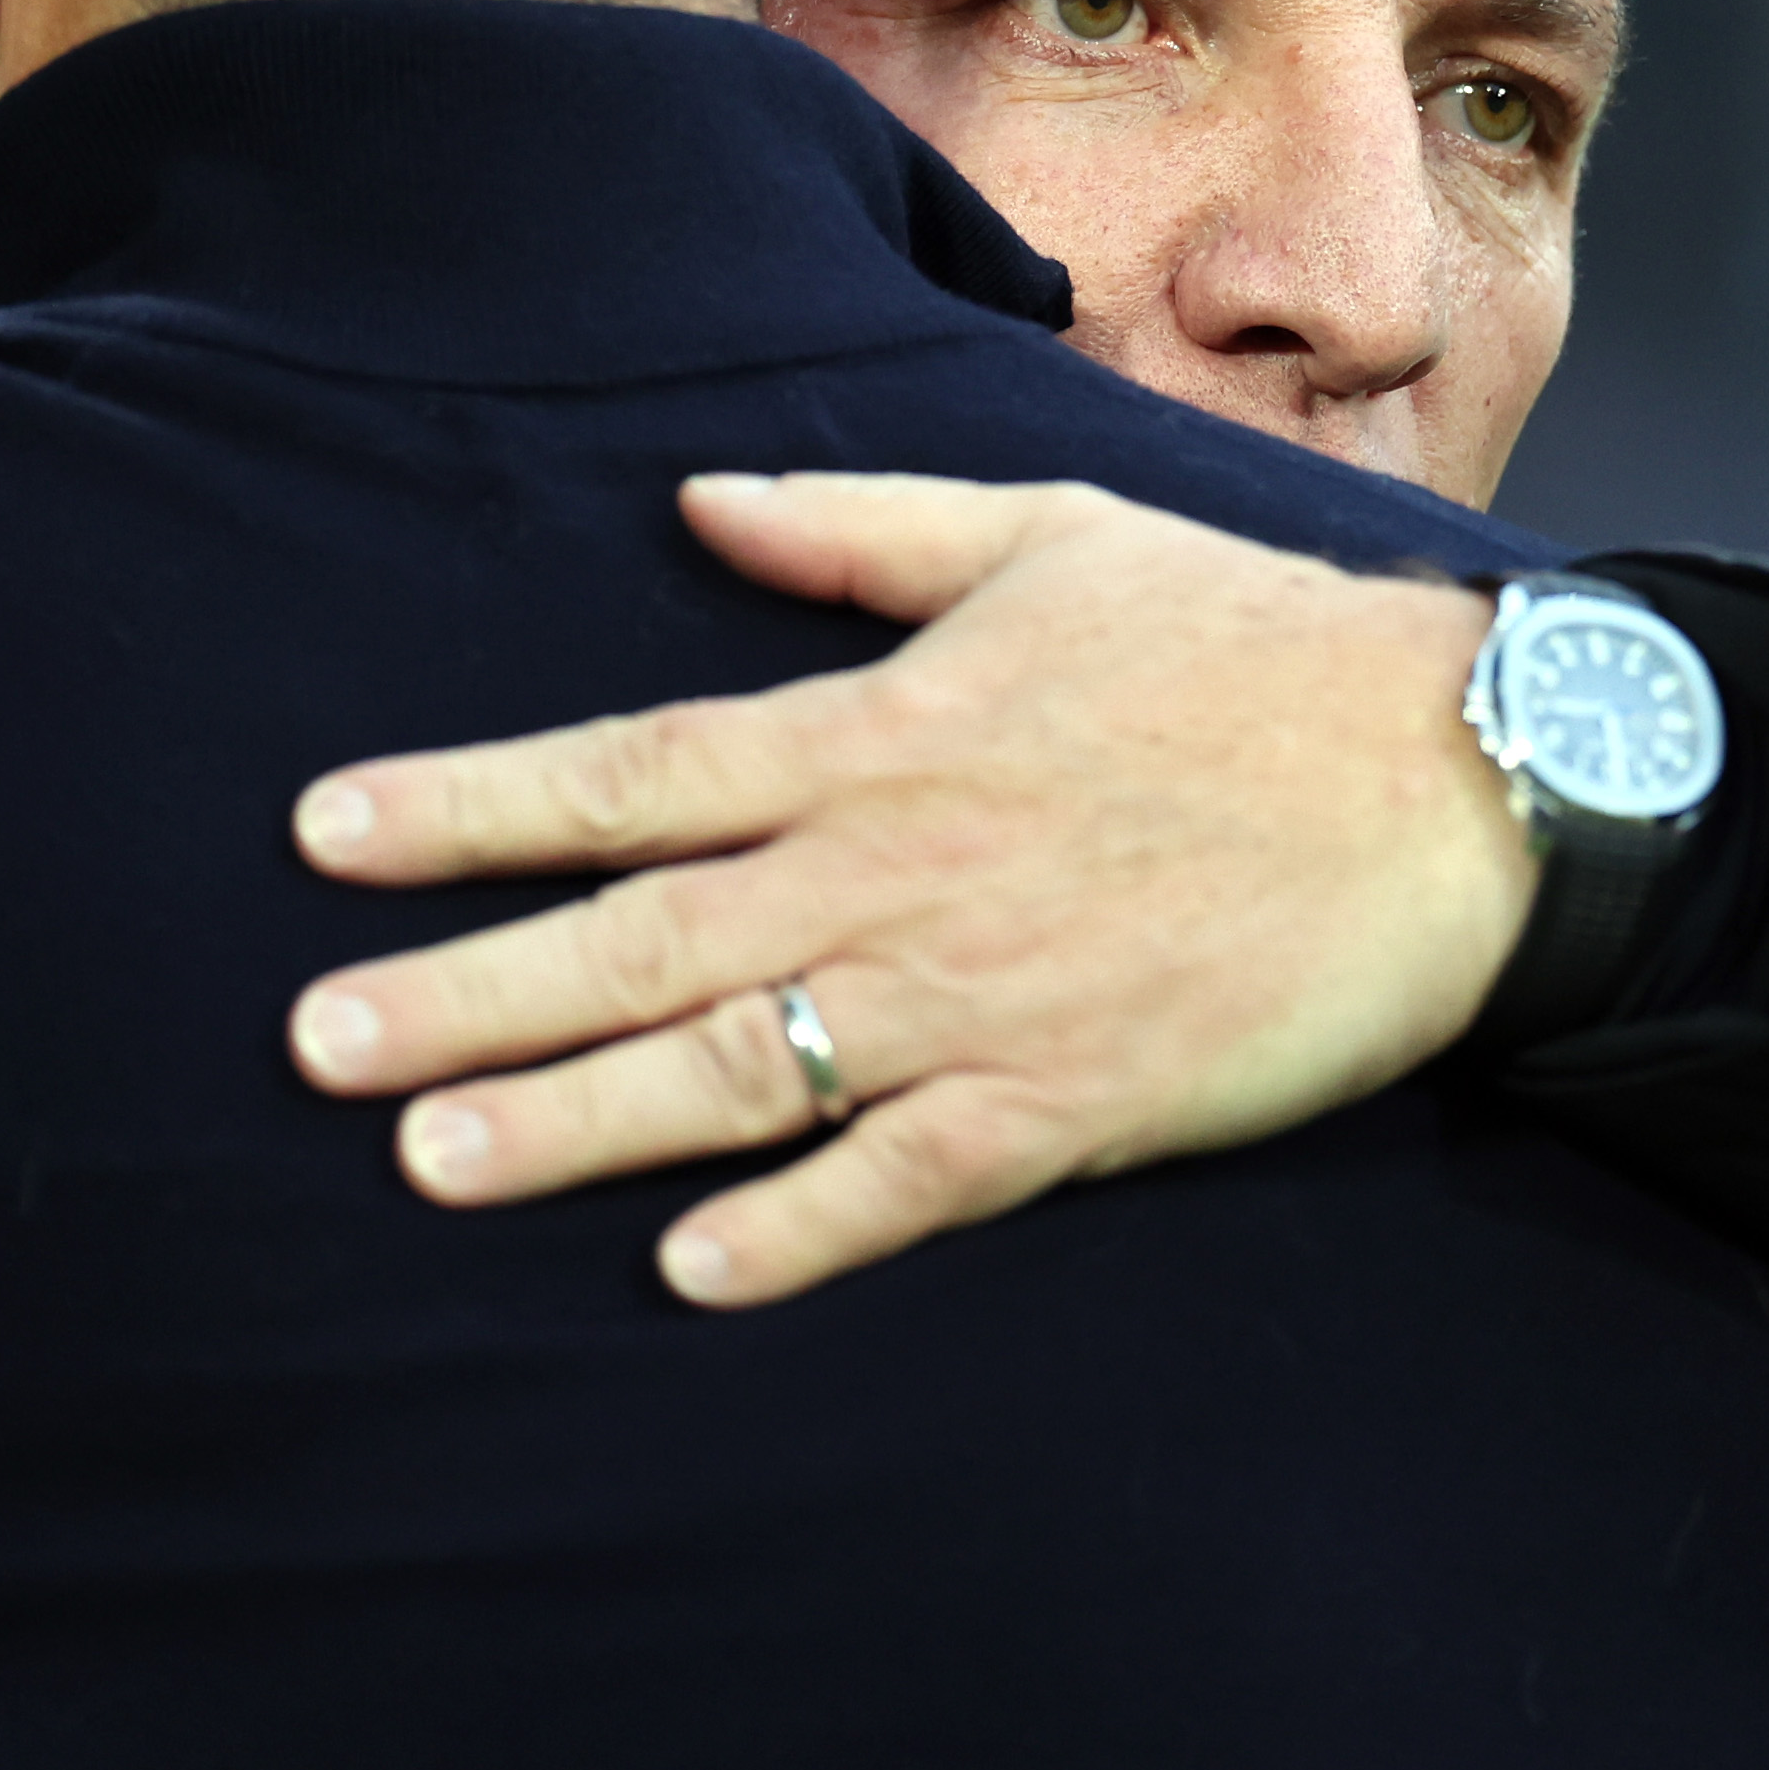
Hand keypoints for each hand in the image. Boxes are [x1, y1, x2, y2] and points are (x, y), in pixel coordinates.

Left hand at [284, 472, 1535, 1307]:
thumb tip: (696, 497)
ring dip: (577, 1119)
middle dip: (465, 990)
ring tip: (427, 1162)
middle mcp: (899, 865)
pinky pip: (909, 1180)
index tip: (328, 837)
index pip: (631, 772)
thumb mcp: (1047, 534)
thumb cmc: (1249, 645)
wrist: (1457, 777)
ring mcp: (982, 993)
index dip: (469, 805)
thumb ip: (855, 531)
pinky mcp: (1075, 1098)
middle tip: (311, 1046)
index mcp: (882, 729)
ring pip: (742, 1065)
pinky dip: (800, 1228)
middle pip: (642, 937)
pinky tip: (686, 1271)